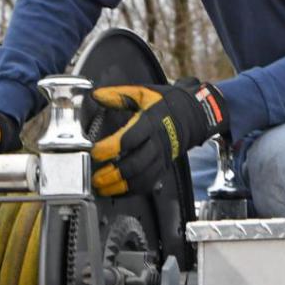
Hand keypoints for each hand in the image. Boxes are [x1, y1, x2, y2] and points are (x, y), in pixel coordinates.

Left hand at [90, 80, 227, 196]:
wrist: (190, 115)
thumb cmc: (165, 104)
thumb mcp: (142, 93)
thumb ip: (118, 95)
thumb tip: (96, 95)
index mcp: (151, 122)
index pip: (130, 138)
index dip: (111, 147)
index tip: (95, 152)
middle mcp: (157, 142)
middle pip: (136, 163)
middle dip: (114, 173)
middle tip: (95, 178)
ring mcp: (161, 157)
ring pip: (141, 178)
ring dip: (120, 186)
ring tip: (102, 188)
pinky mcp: (162, 167)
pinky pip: (147, 184)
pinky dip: (131, 191)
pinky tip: (116, 191)